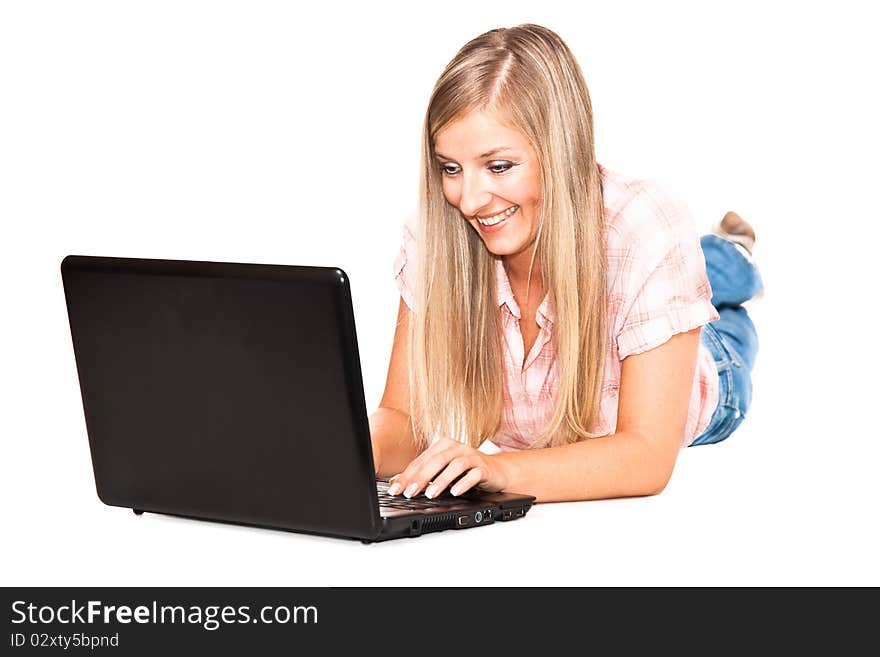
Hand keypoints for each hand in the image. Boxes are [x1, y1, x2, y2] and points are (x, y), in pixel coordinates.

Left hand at [385, 437, 508, 497]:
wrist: (495, 471)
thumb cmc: (465, 471)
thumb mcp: (441, 472)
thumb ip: (422, 475)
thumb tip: (396, 482)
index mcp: (443, 446)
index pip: (421, 461)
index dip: (407, 475)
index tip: (395, 489)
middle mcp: (456, 448)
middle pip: (436, 461)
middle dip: (421, 478)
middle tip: (409, 492)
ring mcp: (471, 456)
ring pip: (454, 466)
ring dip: (441, 481)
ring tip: (430, 495)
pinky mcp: (484, 467)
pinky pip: (474, 474)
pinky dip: (464, 483)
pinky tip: (455, 492)